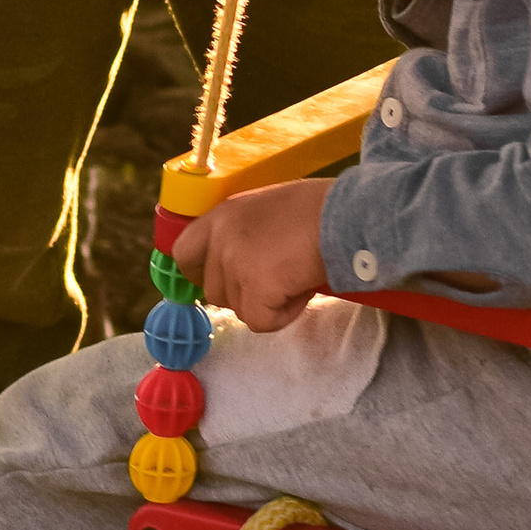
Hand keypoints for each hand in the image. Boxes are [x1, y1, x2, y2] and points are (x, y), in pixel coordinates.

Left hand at [173, 180, 327, 332]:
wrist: (347, 216)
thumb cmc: (318, 209)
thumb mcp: (267, 208)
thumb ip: (242, 232)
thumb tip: (238, 263)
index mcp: (222, 215)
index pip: (184, 253)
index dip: (201, 273)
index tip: (224, 280)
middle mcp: (222, 238)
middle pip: (213, 290)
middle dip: (243, 293)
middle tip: (275, 278)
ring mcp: (235, 264)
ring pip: (238, 308)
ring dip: (266, 302)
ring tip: (295, 276)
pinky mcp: (256, 288)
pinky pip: (260, 322)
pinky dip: (284, 315)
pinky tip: (301, 289)